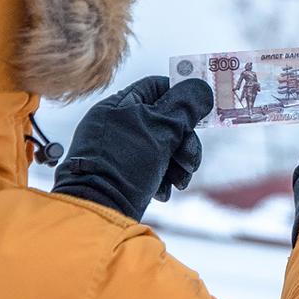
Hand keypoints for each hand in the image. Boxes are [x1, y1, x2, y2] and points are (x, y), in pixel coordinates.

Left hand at [52, 75, 214, 221]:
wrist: (97, 212)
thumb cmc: (125, 164)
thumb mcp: (160, 131)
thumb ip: (184, 107)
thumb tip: (201, 87)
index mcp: (121, 105)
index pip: (158, 87)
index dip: (182, 98)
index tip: (200, 113)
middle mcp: (118, 124)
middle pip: (166, 120)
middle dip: (185, 141)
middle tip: (190, 161)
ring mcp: (119, 151)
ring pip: (163, 147)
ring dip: (178, 164)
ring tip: (179, 181)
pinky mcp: (122, 175)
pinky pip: (151, 168)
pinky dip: (162, 178)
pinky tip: (162, 192)